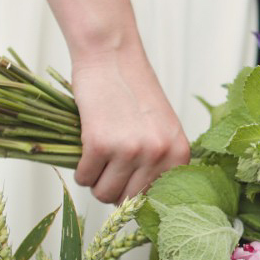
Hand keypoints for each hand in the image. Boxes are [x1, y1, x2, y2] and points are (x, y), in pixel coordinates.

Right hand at [71, 45, 189, 203]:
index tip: (126, 183)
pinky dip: (80, 170)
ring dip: (95, 181)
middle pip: (129, 200)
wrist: (112, 54)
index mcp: (179, 152)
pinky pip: (85, 178)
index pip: (156, 197)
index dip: (136, 193)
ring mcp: (130, 150)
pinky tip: (85, 149)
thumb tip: (141, 204)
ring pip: (104, 194)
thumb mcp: (162, 128)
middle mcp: (158, 153)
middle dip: (114, 189)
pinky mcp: (99, 143)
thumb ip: (159, 162)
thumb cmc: (134, 90)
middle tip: (108, 167)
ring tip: (97, 158)